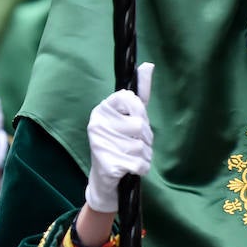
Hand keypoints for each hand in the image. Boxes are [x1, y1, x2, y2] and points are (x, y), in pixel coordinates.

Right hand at [84, 62, 153, 213]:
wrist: (104, 181)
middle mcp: (97, 124)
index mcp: (102, 109)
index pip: (130, 98)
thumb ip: (140, 93)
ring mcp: (100, 144)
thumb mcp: (129, 117)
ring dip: (144, 155)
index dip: (140, 112)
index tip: (137, 121)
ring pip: (142, 147)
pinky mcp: (107, 165)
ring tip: (131, 157)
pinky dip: (141, 168)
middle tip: (134, 144)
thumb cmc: (119, 144)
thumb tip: (148, 65)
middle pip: (141, 126)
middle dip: (145, 139)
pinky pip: (140, 163)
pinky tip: (130, 169)